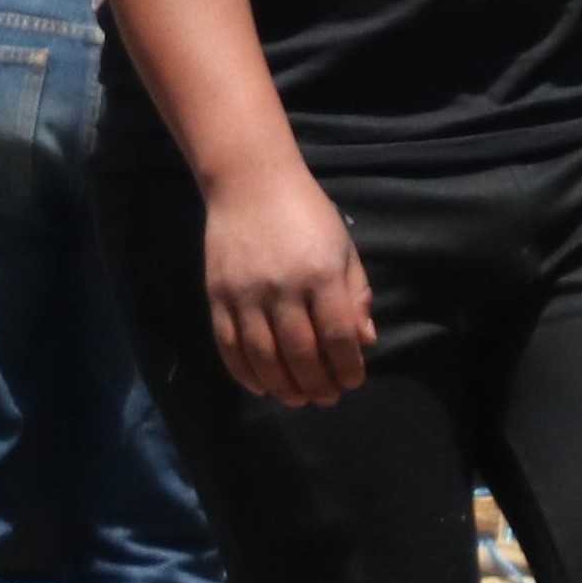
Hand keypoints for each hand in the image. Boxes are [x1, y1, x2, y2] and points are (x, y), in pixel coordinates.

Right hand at [201, 163, 376, 406]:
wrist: (250, 183)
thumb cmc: (307, 213)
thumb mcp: (344, 249)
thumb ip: (356, 295)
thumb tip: (364, 341)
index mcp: (321, 275)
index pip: (338, 335)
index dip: (348, 366)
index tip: (353, 381)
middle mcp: (283, 288)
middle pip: (301, 352)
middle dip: (317, 382)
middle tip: (327, 398)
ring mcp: (245, 292)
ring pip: (263, 355)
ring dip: (282, 385)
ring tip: (296, 399)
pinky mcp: (217, 293)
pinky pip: (228, 342)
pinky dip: (243, 371)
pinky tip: (259, 386)